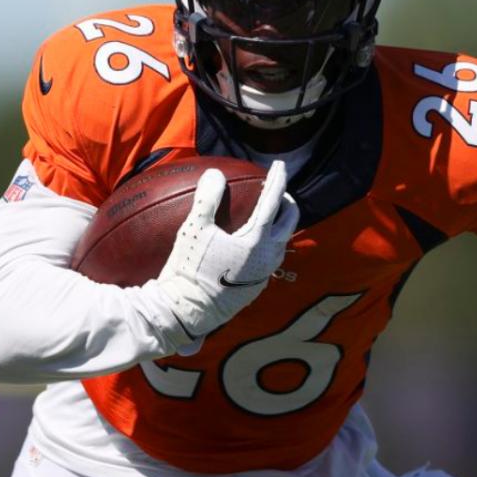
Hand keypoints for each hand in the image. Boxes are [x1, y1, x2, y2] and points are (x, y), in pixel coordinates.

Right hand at [147, 160, 297, 351]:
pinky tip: (251, 240)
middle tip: (275, 190)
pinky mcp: (257, 286)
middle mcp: (269, 256)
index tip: (279, 164)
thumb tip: (215, 173)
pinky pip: (270, 256)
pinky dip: (267, 240)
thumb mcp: (194, 229)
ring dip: (278, 223)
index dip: (277, 179)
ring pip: (282, 240)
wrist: (187, 311)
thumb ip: (207, 199)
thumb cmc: (189, 269)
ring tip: (265, 213)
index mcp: (257, 240)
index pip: (273, 201)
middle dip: (286, 202)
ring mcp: (266, 273)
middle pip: (289, 221)